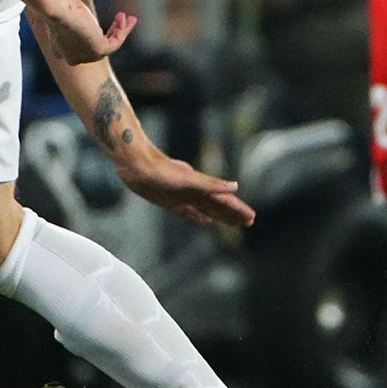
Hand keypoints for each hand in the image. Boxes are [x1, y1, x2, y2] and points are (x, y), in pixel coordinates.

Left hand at [31, 0, 134, 61]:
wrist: (58, 10)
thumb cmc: (59, 8)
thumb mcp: (66, 14)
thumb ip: (72, 18)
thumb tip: (78, 12)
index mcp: (62, 51)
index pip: (83, 47)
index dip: (98, 34)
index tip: (106, 24)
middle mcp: (74, 58)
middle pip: (99, 46)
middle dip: (113, 32)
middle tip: (122, 20)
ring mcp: (87, 57)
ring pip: (110, 45)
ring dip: (120, 30)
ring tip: (127, 17)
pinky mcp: (99, 51)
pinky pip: (116, 41)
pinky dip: (122, 30)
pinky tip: (123, 18)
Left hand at [119, 147, 254, 227]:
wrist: (135, 164)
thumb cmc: (159, 171)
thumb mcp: (187, 179)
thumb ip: (211, 184)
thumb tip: (235, 186)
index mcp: (201, 186)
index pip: (225, 200)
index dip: (238, 209)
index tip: (251, 217)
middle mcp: (194, 190)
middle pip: (219, 204)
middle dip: (233, 213)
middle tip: (249, 222)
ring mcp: (183, 195)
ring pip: (207, 207)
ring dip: (220, 215)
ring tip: (233, 223)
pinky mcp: (170, 199)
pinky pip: (190, 211)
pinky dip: (200, 216)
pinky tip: (206, 220)